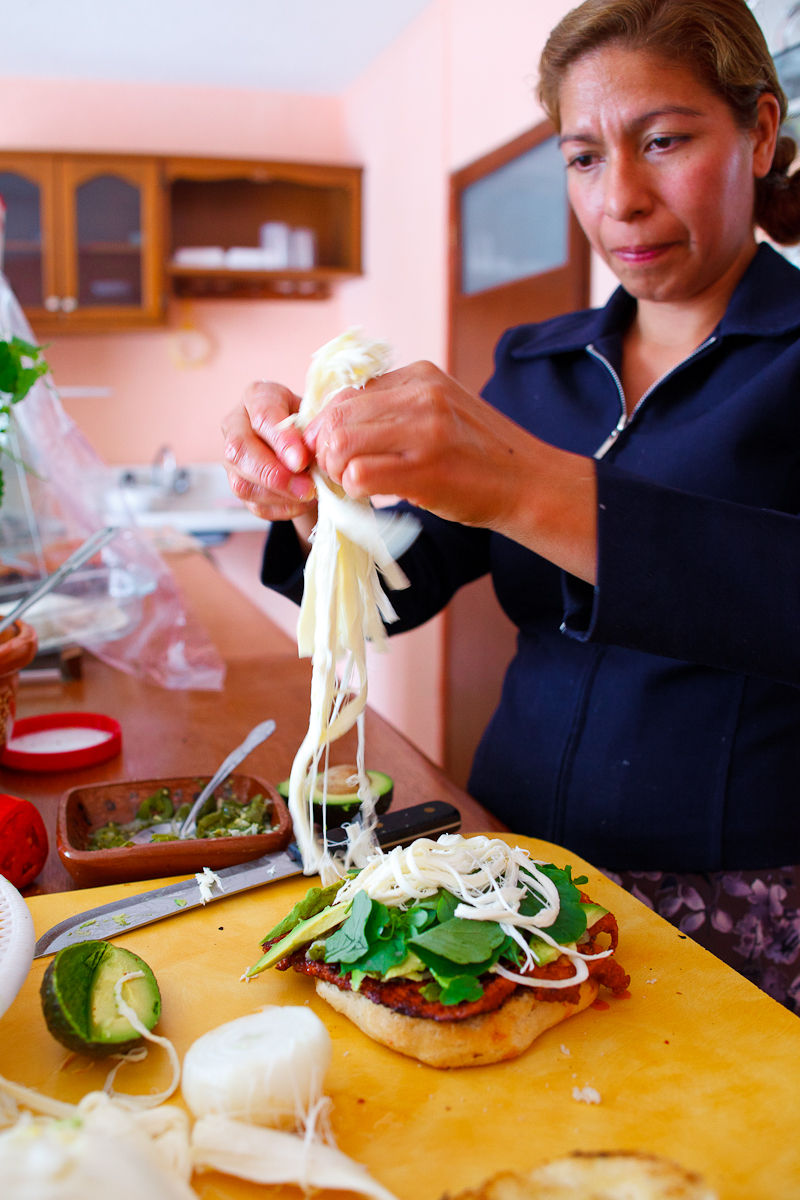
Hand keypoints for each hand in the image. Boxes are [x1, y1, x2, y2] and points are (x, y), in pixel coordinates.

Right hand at [222, 382, 316, 522]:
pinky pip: (253, 504)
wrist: (304, 438)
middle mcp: (236, 425)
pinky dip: (281, 508)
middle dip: (274, 474)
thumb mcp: (316, 413)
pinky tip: (302, 503)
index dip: (281, 440)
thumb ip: (312, 428)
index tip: (302, 461)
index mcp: (257, 396)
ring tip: (308, 496)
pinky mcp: (239, 484)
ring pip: (242, 483)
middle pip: (239, 451)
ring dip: (278, 496)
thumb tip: (310, 455)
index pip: (262, 416)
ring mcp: (233, 458)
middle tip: (306, 487)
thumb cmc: (310, 421)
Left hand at [304, 361, 597, 581]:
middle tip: (337, 474)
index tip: (333, 451)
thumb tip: (337, 422)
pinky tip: (372, 496)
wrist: (530, 483)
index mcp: (421, 375)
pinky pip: (359, 475)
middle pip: (337, 417)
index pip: (346, 393)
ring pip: (341, 445)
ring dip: (337, 471)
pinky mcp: (426, 470)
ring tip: (354, 485)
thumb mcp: (442, 410)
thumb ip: (397, 407)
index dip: (328, 426)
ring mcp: (425, 431)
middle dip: (325, 450)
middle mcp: (422, 395)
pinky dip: (353, 490)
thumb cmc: (481, 455)